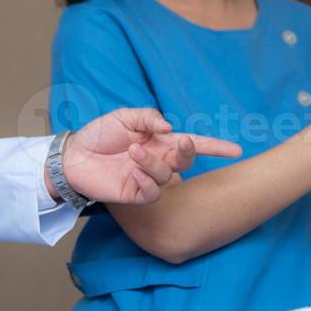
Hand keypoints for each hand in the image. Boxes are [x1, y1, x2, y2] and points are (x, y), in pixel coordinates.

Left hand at [55, 108, 241, 204]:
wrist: (74, 155)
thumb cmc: (100, 133)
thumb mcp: (124, 116)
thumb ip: (148, 118)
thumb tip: (169, 128)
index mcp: (160, 141)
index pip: (193, 143)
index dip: (215, 147)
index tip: (236, 151)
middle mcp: (158, 160)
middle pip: (185, 161)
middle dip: (187, 153)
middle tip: (178, 144)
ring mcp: (148, 178)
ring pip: (167, 176)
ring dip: (153, 163)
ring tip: (132, 151)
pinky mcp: (134, 193)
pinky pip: (150, 192)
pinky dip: (146, 180)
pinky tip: (132, 170)